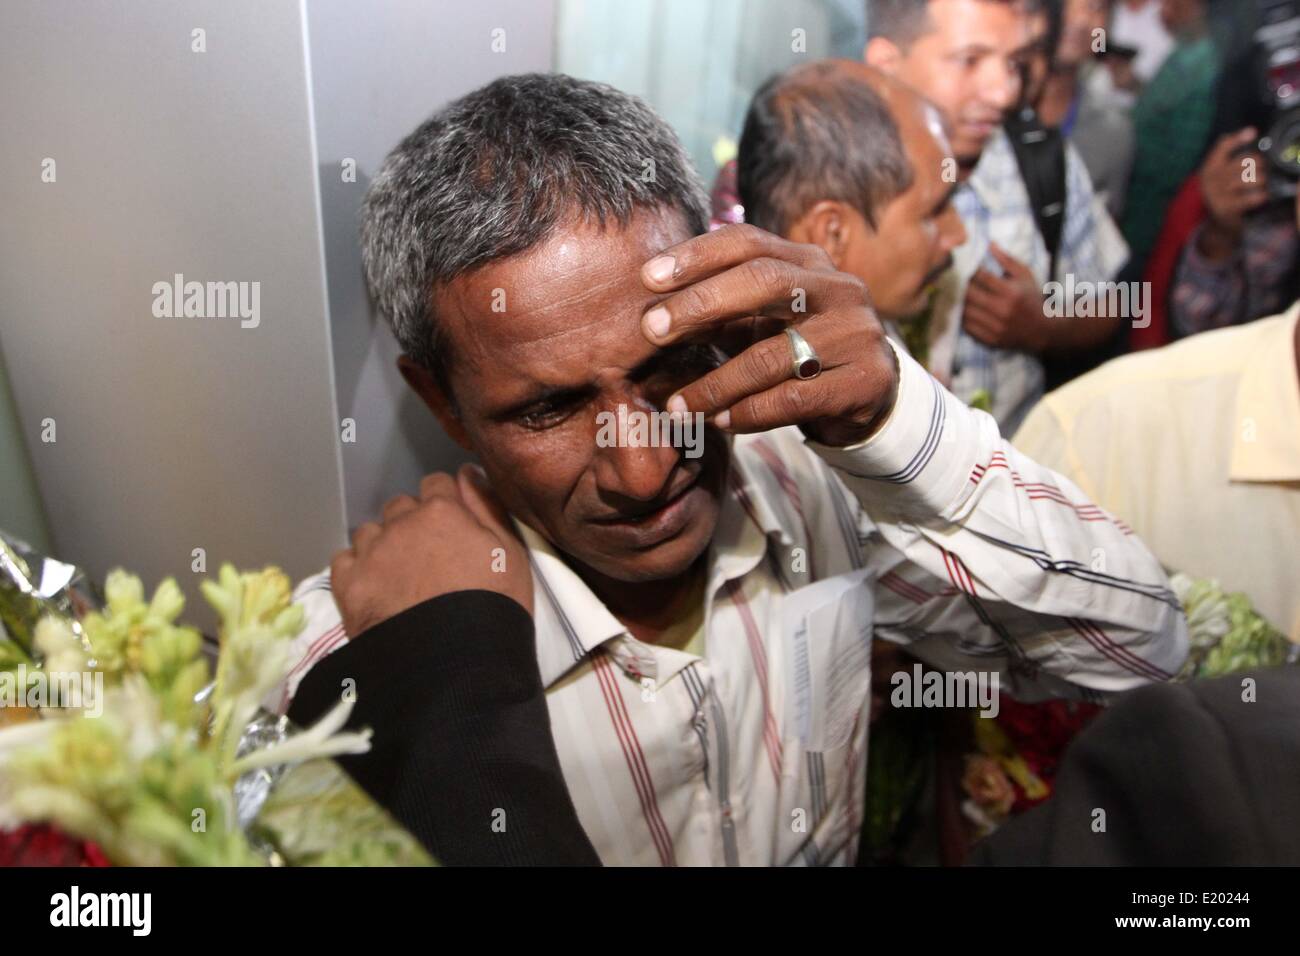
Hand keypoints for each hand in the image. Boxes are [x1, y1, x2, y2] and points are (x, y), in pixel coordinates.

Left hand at [330, 463, 531, 636]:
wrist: (456, 664)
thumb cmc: (494, 607)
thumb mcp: (510, 553)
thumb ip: (487, 506)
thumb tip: (468, 472)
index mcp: (443, 512)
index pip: (436, 484)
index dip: (446, 504)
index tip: (452, 528)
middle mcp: (401, 524)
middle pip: (400, 507)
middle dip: (412, 523)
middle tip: (428, 558)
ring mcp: (371, 554)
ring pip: (370, 532)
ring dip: (383, 545)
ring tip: (399, 577)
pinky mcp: (349, 585)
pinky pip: (343, 559)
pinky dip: (356, 569)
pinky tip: (374, 588)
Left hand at [639, 224, 897, 447]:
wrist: (870, 392)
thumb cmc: (798, 349)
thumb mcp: (761, 322)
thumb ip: (719, 312)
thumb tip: (652, 312)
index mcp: (808, 262)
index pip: (749, 242)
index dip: (697, 255)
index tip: (647, 277)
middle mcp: (838, 288)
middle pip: (764, 282)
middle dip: (701, 303)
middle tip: (652, 330)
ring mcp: (855, 334)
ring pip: (772, 356)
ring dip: (715, 384)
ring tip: (677, 406)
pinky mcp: (863, 382)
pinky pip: (792, 400)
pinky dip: (747, 413)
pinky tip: (718, 422)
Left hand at [961, 244, 1049, 352]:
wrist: (1042, 331)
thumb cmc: (1031, 298)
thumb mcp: (1025, 275)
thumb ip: (1006, 260)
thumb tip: (988, 244)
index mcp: (1010, 292)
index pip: (981, 277)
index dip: (969, 270)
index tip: (964, 266)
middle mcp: (1002, 310)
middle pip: (969, 294)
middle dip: (961, 286)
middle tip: (955, 281)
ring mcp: (995, 327)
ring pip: (965, 312)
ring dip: (959, 302)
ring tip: (957, 295)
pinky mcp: (990, 340)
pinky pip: (967, 327)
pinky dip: (963, 318)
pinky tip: (965, 310)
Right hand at [1198, 128, 1270, 259]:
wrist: (1217, 225)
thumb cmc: (1224, 194)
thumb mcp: (1221, 173)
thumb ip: (1230, 153)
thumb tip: (1250, 130)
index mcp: (1209, 167)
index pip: (1223, 146)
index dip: (1238, 138)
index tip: (1253, 133)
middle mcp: (1210, 179)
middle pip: (1245, 161)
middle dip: (1259, 165)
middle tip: (1261, 171)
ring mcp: (1217, 194)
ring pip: (1252, 178)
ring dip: (1261, 181)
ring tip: (1260, 185)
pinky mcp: (1226, 208)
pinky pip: (1252, 197)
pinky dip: (1260, 197)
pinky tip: (1260, 198)